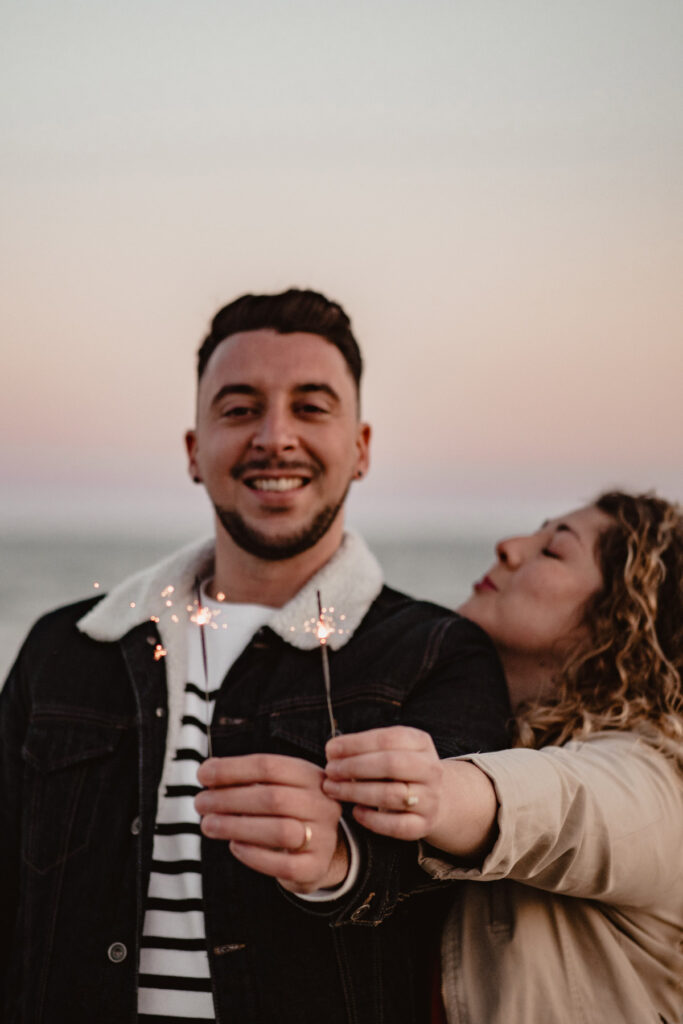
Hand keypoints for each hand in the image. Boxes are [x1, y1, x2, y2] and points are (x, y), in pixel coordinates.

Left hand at [195, 754, 345, 893]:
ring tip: (208, 824)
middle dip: (229, 799)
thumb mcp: (276, 786)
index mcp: (311, 776)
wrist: (319, 850)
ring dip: (236, 827)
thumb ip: (246, 780)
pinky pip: (283, 865)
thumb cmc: (288, 811)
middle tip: (200, 803)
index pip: (269, 765)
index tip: (203, 775)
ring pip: (279, 831)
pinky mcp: (315, 866)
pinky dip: (253, 855)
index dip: (232, 769)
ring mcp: (324, 837)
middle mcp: (322, 804)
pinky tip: (234, 846)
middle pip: (272, 798)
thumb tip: (208, 773)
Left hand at [324, 726, 497, 858]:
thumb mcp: (391, 750)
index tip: (330, 749)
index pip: (388, 738)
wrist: (432, 798)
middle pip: (391, 764)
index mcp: (421, 743)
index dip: (356, 743)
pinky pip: (396, 825)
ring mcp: (430, 798)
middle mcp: (431, 769)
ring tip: (333, 789)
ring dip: (355, 792)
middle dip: (354, 767)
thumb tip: (332, 751)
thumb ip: (365, 748)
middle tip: (330, 770)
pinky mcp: (425, 824)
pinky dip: (372, 820)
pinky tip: (355, 812)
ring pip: (391, 795)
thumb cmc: (399, 770)